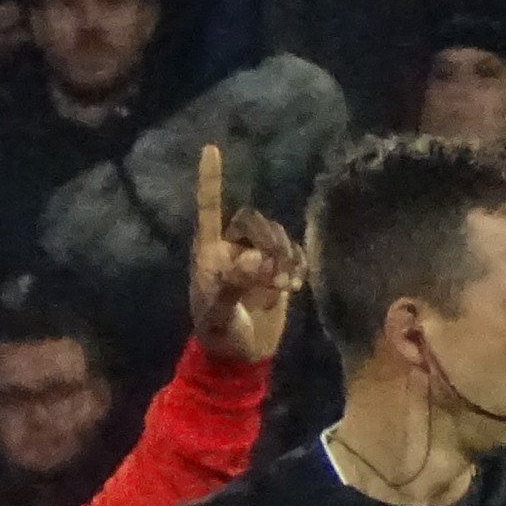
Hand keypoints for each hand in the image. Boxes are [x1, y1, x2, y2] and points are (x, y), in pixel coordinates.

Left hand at [187, 143, 303, 364]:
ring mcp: (256, 256)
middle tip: (272, 277)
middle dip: (267, 243)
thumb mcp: (219, 316)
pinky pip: (293, 250)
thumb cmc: (221, 336)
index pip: (209, 208)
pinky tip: (293, 286)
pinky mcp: (279, 267)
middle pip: (254, 220)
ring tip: (282, 287)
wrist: (241, 357)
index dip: (211, 179)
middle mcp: (232, 247)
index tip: (211, 148)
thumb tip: (253, 260)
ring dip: (283, 257)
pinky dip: (297, 265)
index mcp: (209, 252)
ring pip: (276, 235)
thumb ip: (232, 287)